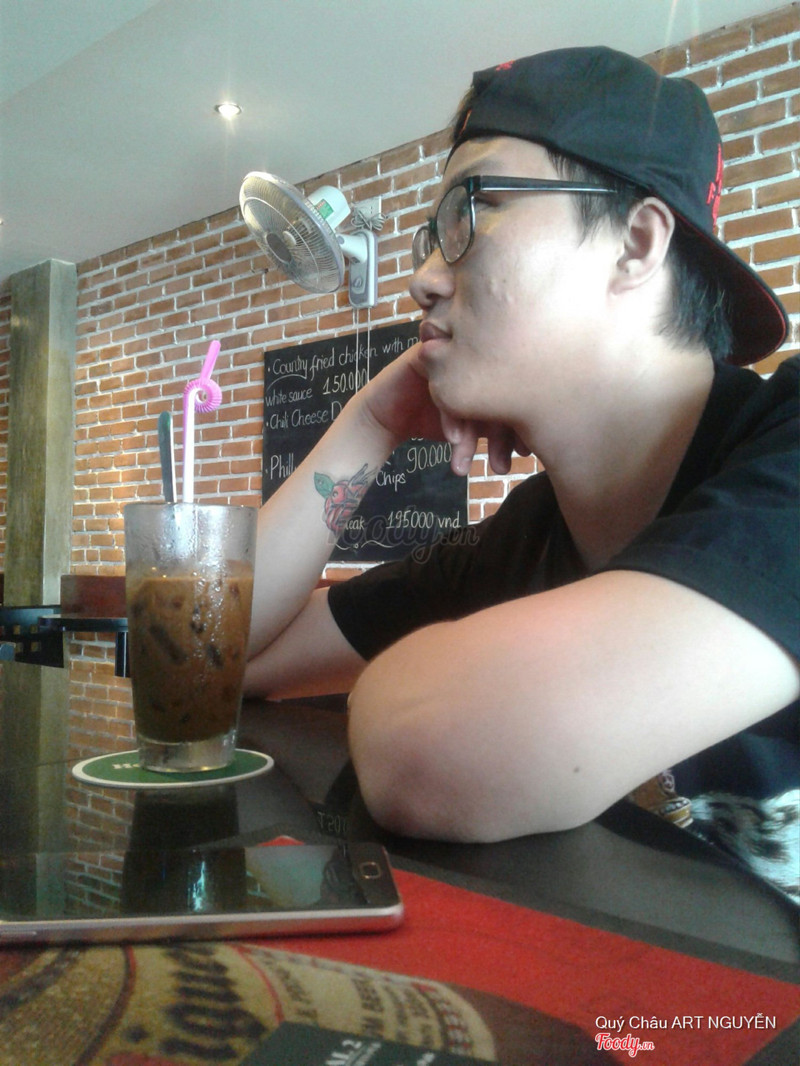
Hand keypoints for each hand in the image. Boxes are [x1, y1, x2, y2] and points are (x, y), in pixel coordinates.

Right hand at [352, 342, 530, 476]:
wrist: (388, 418)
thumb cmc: (431, 421)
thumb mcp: (470, 428)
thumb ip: (495, 429)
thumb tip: (528, 448)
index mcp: (490, 371)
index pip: (517, 394)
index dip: (522, 427)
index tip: (524, 456)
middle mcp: (474, 360)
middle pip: (499, 392)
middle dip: (501, 437)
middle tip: (500, 468)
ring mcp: (451, 356)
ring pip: (473, 392)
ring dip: (472, 436)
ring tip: (465, 466)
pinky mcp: (427, 357)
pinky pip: (447, 386)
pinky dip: (452, 416)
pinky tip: (452, 440)